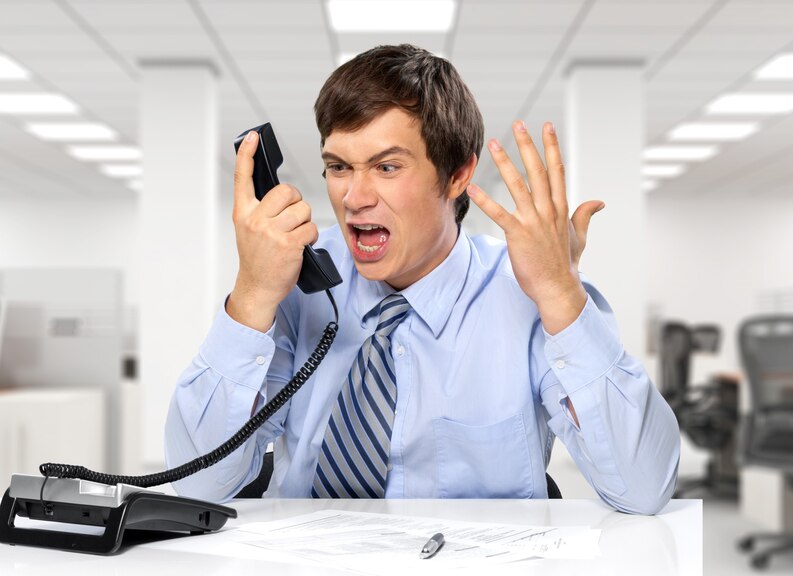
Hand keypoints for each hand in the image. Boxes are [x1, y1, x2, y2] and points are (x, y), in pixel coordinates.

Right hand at [227, 130, 317, 331]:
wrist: (257, 287)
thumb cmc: (258, 258)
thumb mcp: (249, 230)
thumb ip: (261, 210)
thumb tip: (284, 192)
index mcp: (243, 212)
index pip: (243, 177)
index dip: (247, 154)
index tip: (252, 137)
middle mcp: (254, 219)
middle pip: (287, 191)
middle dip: (296, 202)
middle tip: (292, 218)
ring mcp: (271, 232)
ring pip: (302, 210)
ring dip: (305, 222)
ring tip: (294, 235)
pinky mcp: (288, 244)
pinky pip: (310, 228)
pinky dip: (310, 236)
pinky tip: (301, 245)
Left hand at [467, 121, 603, 333]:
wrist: (558, 289)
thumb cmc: (565, 264)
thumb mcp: (579, 237)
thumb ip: (585, 215)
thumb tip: (599, 201)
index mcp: (561, 208)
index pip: (558, 170)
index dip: (552, 146)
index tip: (546, 126)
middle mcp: (549, 210)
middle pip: (538, 171)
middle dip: (528, 145)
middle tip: (518, 124)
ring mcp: (534, 222)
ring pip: (519, 186)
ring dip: (505, 164)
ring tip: (494, 145)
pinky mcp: (519, 235)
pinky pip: (499, 214)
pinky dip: (486, 200)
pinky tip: (473, 188)